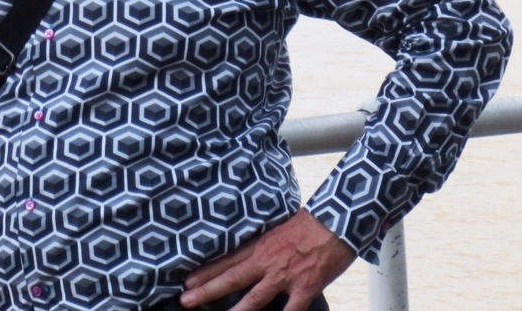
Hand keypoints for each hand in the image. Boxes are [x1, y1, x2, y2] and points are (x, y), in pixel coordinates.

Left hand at [180, 209, 355, 310]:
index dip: (206, 272)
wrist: (337, 220)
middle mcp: (267, 261)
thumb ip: (262, 244)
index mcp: (260, 246)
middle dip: (207, 290)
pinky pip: (290, 310)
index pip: (227, 260)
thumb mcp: (277, 229)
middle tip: (186, 299)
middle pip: (232, 278)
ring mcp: (285, 276)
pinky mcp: (306, 287)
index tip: (187, 281)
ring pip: (255, 299)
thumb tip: (248, 253)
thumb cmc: (309, 223)